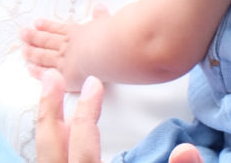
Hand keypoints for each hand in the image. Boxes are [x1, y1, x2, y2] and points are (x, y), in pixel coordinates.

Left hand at [21, 5, 106, 83]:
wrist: (109, 51)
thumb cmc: (110, 37)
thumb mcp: (106, 21)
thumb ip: (101, 16)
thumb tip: (100, 8)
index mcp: (77, 33)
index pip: (58, 29)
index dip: (47, 26)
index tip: (37, 23)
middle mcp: (68, 46)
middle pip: (47, 41)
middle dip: (34, 37)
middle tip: (23, 33)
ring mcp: (64, 61)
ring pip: (44, 55)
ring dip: (32, 52)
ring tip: (23, 50)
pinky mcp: (65, 77)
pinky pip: (47, 74)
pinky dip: (37, 71)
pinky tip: (30, 69)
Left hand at [34, 72, 203, 162]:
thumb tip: (187, 150)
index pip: (83, 143)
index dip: (86, 112)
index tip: (95, 84)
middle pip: (50, 144)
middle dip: (50, 108)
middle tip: (51, 76)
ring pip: (44, 153)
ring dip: (47, 125)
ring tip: (51, 97)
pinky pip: (49, 159)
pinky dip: (51, 143)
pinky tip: (59, 134)